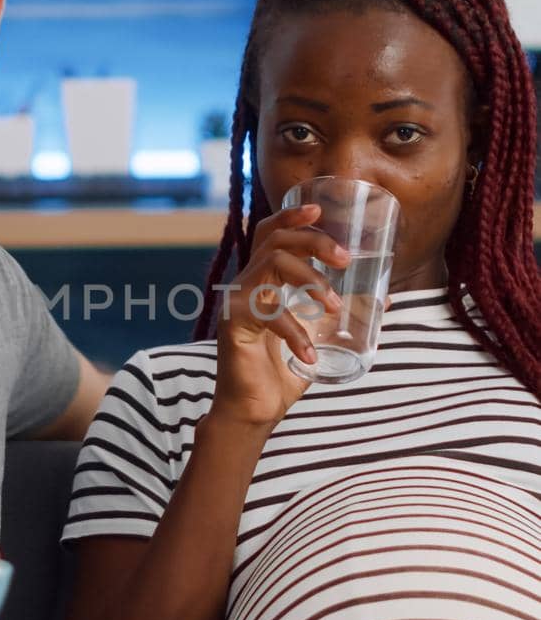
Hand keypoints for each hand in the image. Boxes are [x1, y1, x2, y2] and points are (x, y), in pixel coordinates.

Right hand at [211, 203, 350, 428]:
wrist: (255, 409)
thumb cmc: (283, 371)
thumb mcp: (321, 335)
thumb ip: (344, 314)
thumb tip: (385, 298)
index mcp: (265, 280)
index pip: (270, 233)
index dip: (291, 216)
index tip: (319, 209)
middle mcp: (248, 283)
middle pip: (275, 239)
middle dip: (314, 241)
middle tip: (344, 259)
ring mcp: (238, 301)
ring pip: (273, 263)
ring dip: (311, 280)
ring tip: (335, 307)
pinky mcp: (233, 323)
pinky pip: (269, 314)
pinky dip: (296, 333)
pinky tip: (310, 355)